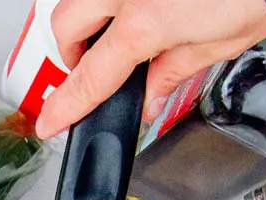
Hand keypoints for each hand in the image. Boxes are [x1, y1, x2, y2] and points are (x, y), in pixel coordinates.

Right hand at [36, 0, 265, 137]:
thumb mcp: (215, 48)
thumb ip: (170, 72)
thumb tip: (149, 97)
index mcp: (146, 22)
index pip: (91, 76)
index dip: (67, 105)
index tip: (50, 122)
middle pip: (67, 24)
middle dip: (72, 51)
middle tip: (94, 69)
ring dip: (89, 18)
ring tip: (116, 35)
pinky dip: (115, 2)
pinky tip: (138, 10)